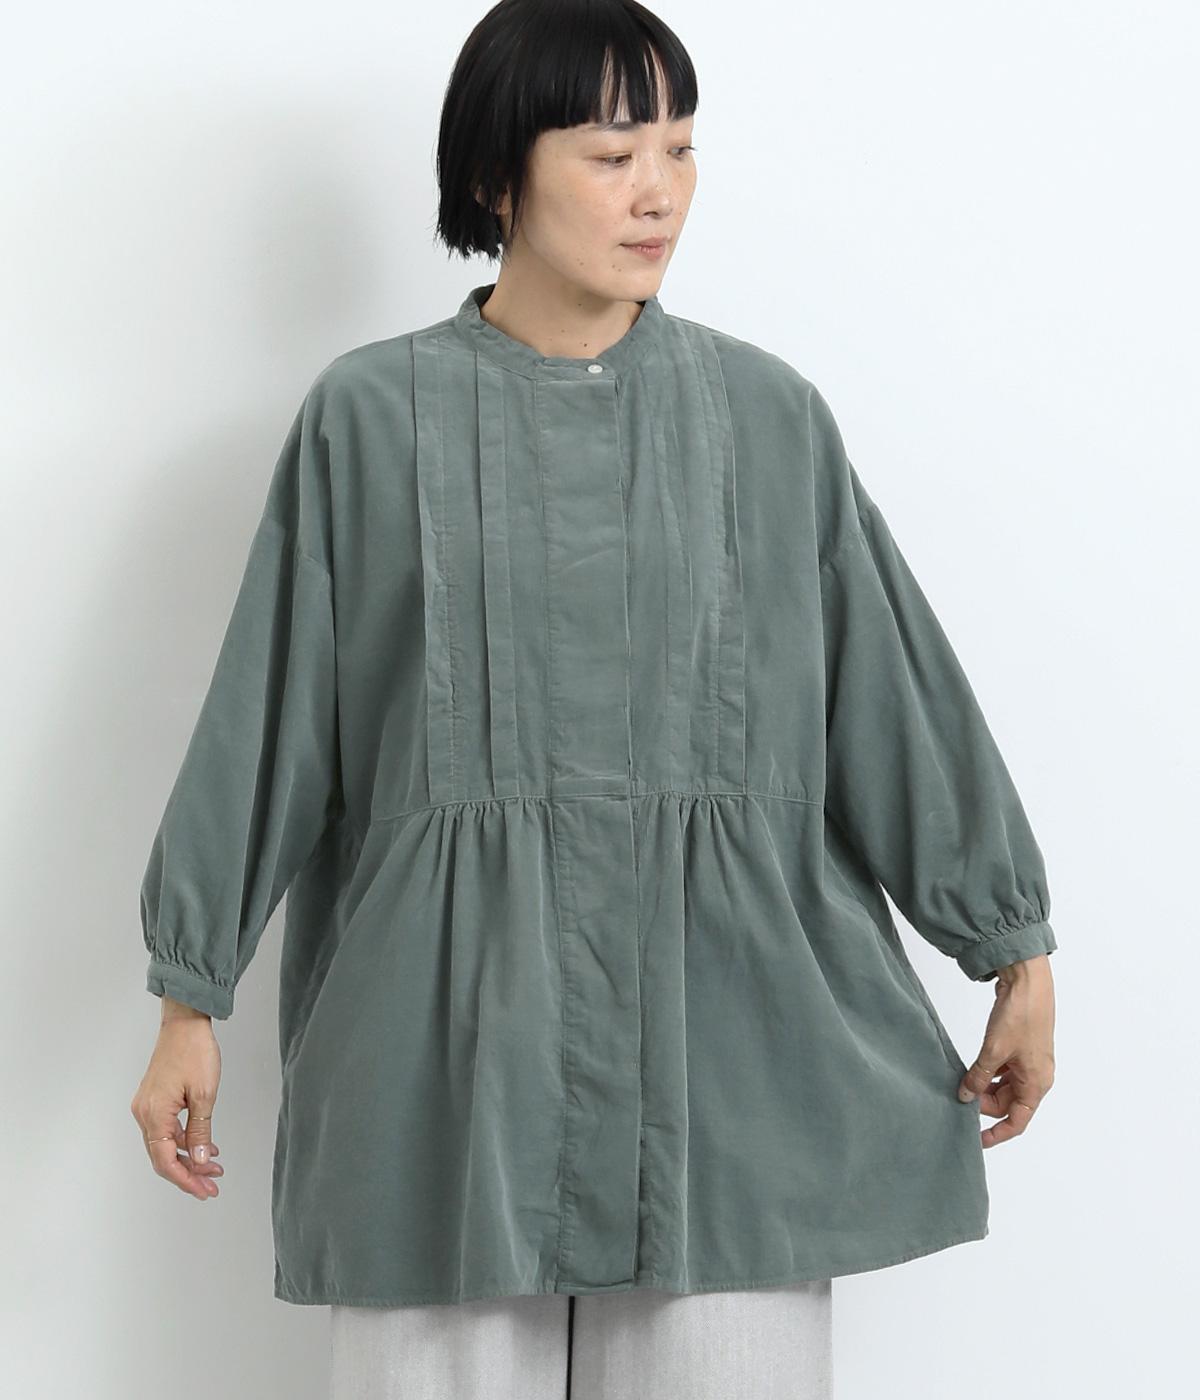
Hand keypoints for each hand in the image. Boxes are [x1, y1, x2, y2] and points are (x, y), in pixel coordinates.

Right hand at [130, 997, 225, 1198]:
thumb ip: (201, 1130)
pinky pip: (167, 1129)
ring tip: (214, 1167)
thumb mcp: (204, 1094)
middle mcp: (144, 1114)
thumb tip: (201, 1159)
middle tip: (212, 1185)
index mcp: (153, 1115)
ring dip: (189, 1157)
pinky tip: (205, 1145)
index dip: (186, 1179)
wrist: (184, 1022)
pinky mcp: (154, 1099)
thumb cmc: (194, 1051)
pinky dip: (185, 1140)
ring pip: (166, 1144)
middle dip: (189, 1173)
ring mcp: (147, 1107)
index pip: (165, 1161)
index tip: (205, 1190)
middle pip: (164, 1157)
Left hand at [957, 954, 1055, 1147]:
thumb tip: (965, 1096)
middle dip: (984, 1104)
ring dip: (984, 1087)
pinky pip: (1002, 1070)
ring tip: (962, 1084)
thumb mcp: (994, 1050)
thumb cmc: (1020, 1015)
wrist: (1028, 981)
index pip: (1018, 1121)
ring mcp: (1028, 1062)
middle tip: (959, 1098)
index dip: (998, 1133)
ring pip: (1003, 1087)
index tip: (977, 1140)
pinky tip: (971, 1069)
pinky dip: (987, 1073)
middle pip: (1008, 1104)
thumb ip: (979, 1076)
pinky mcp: (1019, 1047)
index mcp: (1037, 1083)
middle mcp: (1036, 1076)